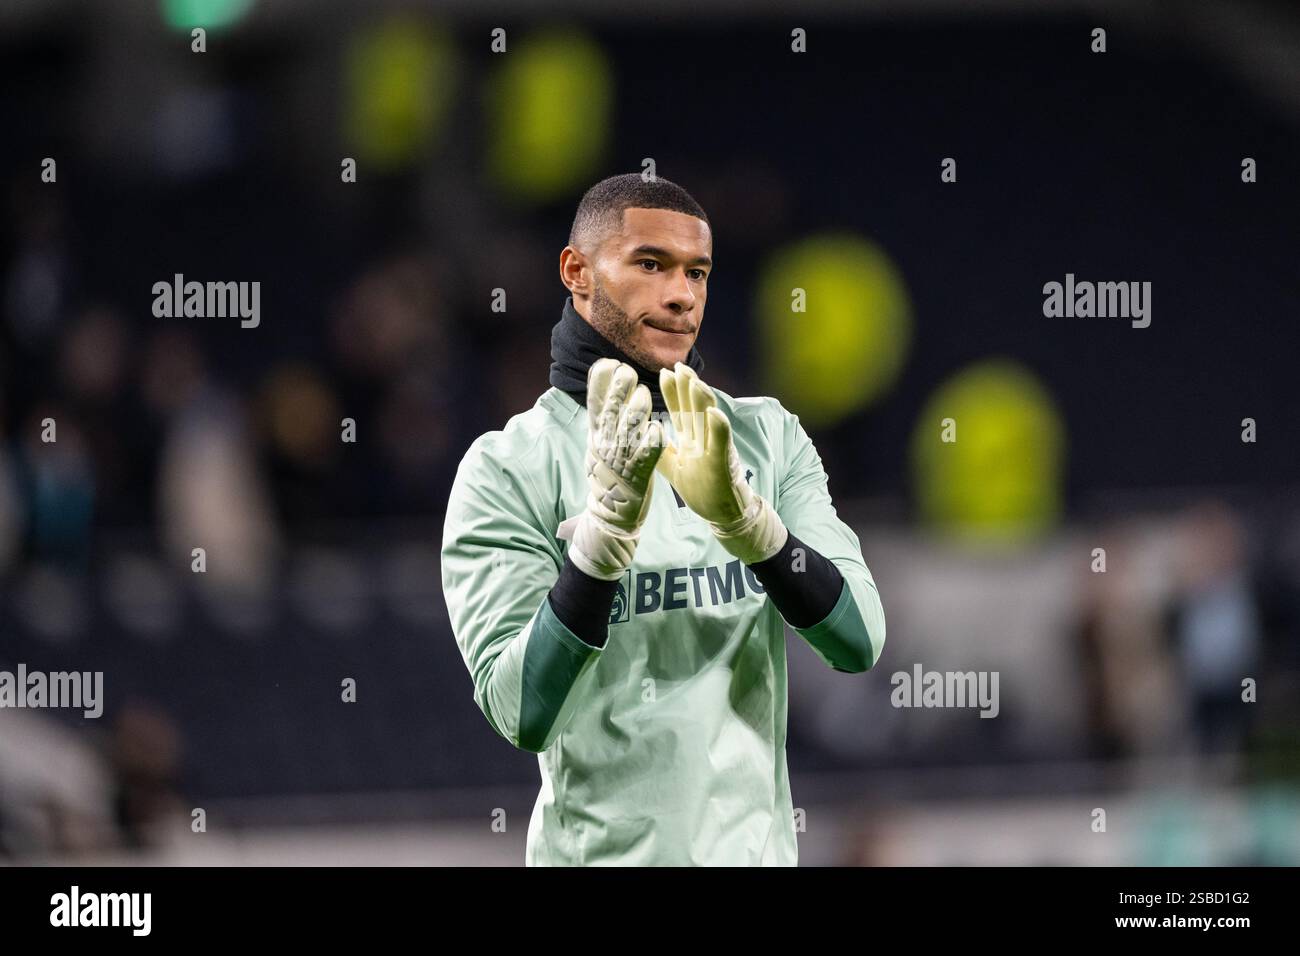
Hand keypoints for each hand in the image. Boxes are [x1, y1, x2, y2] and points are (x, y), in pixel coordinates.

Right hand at [567, 358, 664, 579]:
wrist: (610, 515)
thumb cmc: (607, 474)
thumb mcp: (596, 443)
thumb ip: (600, 416)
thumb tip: (600, 383)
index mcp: (597, 436)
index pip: (595, 403)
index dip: (602, 383)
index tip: (611, 364)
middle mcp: (607, 445)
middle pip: (611, 412)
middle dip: (619, 390)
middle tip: (628, 371)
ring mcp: (622, 460)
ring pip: (629, 430)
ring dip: (636, 411)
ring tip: (644, 395)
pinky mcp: (638, 475)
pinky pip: (646, 455)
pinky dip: (651, 442)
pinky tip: (657, 428)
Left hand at [656, 363, 786, 563]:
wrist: (722, 514)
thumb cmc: (702, 489)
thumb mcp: (674, 468)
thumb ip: (661, 451)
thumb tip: (643, 435)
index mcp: (691, 440)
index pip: (680, 411)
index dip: (673, 392)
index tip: (664, 372)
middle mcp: (704, 440)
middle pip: (694, 409)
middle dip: (687, 387)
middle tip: (678, 365)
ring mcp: (715, 449)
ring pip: (709, 420)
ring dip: (702, 400)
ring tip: (694, 381)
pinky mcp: (723, 464)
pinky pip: (721, 444)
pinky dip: (719, 428)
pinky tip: (714, 414)